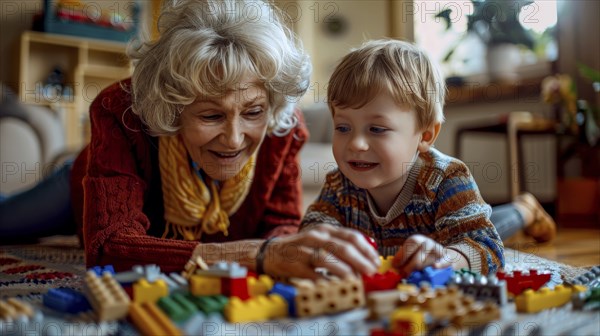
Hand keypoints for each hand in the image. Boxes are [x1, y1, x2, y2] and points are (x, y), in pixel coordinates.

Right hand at [262, 224, 379, 279]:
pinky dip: (325, 280)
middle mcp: (315, 237)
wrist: (270, 252)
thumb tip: (367, 253)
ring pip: (327, 258)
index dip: (366, 249)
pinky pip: (312, 273)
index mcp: (325, 230)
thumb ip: (340, 244)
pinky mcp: (295, 264)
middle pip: (342, 247)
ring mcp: (304, 250)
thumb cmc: (300, 248)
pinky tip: (335, 286)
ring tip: (356, 279)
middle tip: (371, 272)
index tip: (376, 261)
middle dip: (360, 261)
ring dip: (344, 270)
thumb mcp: (320, 239)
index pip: (351, 236)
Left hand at [392, 234, 452, 274]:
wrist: (443, 256)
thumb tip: (393, 266)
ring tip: (415, 275)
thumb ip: (403, 258)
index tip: (395, 265)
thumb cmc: (421, 256)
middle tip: (404, 274)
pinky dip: (439, 264)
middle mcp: (428, 243)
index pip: (410, 244)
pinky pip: (443, 261)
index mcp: (417, 240)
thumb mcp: (412, 253)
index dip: (402, 255)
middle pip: (417, 256)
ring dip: (419, 272)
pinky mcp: (447, 259)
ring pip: (427, 264)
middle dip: (409, 267)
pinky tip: (435, 266)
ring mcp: (438, 251)